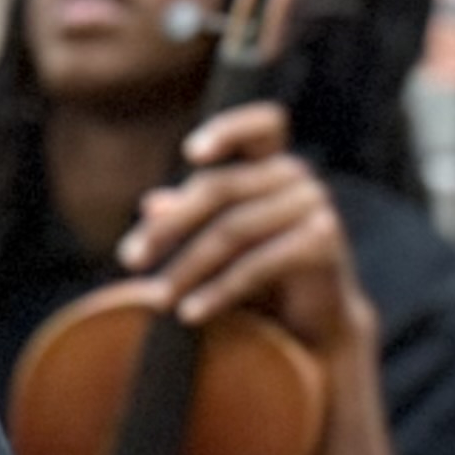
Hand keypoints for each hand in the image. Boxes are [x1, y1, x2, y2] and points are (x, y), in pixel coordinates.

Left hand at [119, 98, 363, 351]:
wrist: (311, 328)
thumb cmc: (257, 281)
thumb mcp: (216, 248)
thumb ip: (187, 220)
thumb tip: (150, 204)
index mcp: (272, 166)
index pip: (263, 126)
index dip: (229, 129)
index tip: (189, 154)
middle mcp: (297, 178)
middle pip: (221, 188)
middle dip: (169, 227)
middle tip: (130, 260)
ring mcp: (315, 206)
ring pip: (233, 229)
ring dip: (187, 268)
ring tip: (156, 301)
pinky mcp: (323, 243)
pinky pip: (257, 264)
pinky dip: (218, 291)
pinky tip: (189, 314)